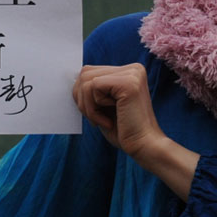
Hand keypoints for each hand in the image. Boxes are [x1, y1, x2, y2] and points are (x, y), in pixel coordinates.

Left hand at [73, 63, 199, 200]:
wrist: (144, 147)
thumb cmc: (123, 131)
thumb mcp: (104, 105)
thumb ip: (93, 90)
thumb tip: (73, 80)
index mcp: (129, 72)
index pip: (90, 71)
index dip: (82, 94)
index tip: (93, 114)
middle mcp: (133, 68)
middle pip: (86, 72)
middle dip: (82, 99)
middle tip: (95, 119)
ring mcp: (132, 74)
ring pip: (86, 80)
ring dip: (87, 106)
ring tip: (102, 121)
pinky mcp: (128, 82)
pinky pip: (93, 87)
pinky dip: (93, 109)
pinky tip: (107, 121)